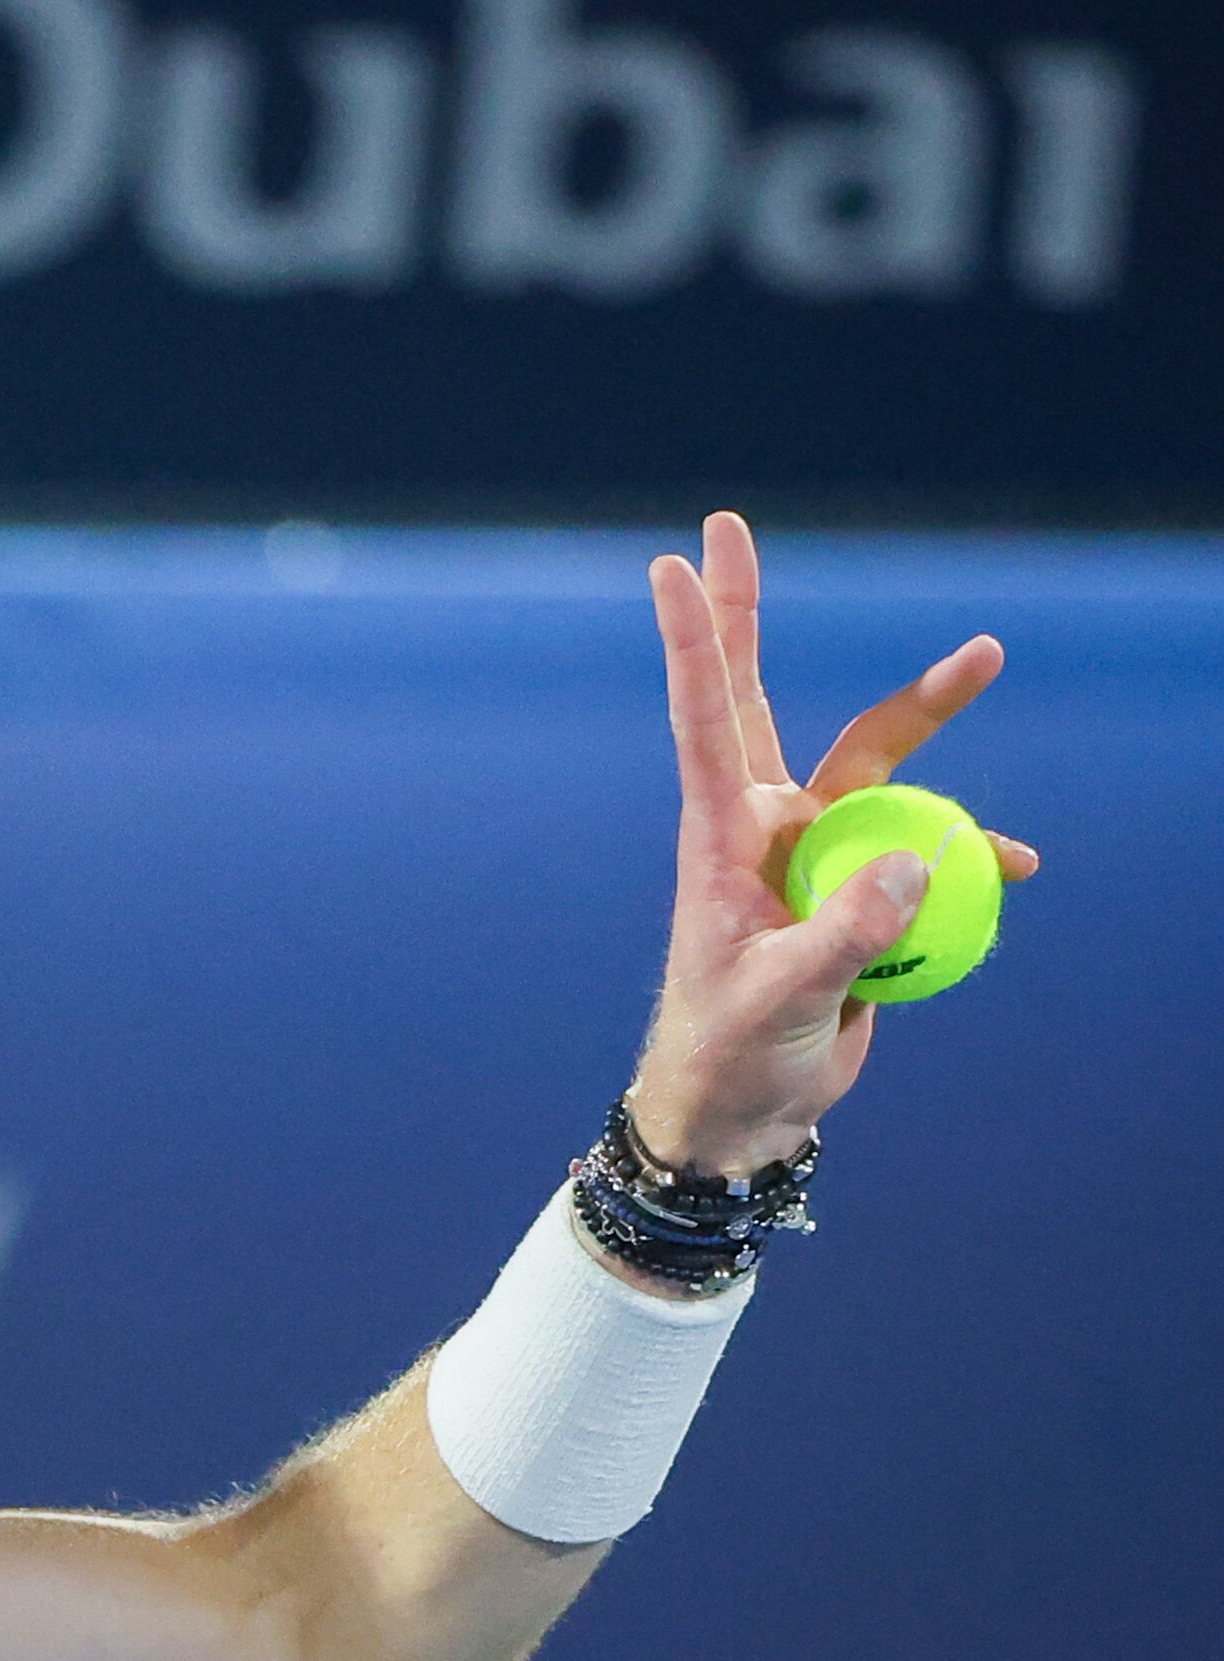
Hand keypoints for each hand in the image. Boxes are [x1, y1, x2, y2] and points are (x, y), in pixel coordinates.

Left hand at [624, 513, 1040, 1178]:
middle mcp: (762, 825)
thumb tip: (919, 860)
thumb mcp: (783, 1001)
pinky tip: (1015, 868)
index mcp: (723, 836)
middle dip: (749, 614)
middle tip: (728, 522)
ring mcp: (810, 853)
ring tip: (985, 656)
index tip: (671, 564)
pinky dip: (970, 857)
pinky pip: (923, 855)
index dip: (695, 643)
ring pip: (878, 770)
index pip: (705, 720)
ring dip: (930, 724)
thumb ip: (847, 934)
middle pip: (763, 700)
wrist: (744, 1112)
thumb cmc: (732, 1054)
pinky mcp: (854, 893)